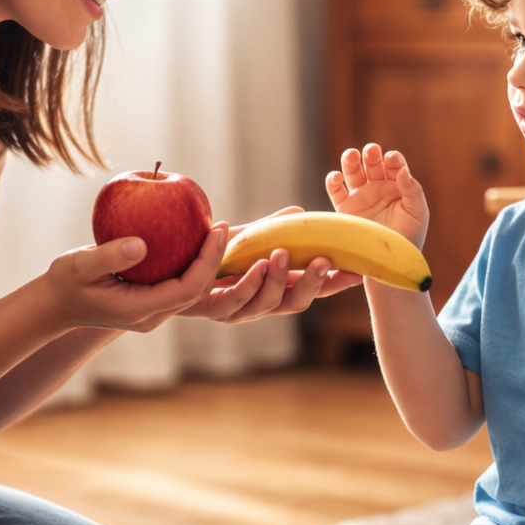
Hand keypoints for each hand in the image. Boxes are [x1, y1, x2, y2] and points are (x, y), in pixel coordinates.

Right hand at [40, 223, 228, 333]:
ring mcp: (152, 312)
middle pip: (196, 291)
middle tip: (221, 225)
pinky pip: (178, 284)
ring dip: (206, 262)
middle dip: (214, 259)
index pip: (187, 288)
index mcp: (139, 309)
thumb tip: (141, 244)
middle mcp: (151, 316)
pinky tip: (192, 236)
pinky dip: (190, 263)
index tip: (216, 230)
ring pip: (191, 290)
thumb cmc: (64, 282)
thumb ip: (108, 256)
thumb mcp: (79, 265)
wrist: (56, 304)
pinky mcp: (150, 303)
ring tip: (213, 230)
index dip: (208, 260)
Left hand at [181, 205, 360, 322]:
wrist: (166, 263)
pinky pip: (234, 301)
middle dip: (313, 283)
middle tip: (326, 260)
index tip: (358, 273)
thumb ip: (273, 229)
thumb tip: (301, 213)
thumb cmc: (208, 250)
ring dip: (278, 279)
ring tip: (283, 253)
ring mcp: (234, 311)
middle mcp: (257, 305)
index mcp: (272, 289)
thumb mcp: (246, 237)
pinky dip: (247, 281)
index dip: (334, 284)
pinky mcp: (209, 309)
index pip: (310, 290)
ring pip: (266, 304)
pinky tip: (255, 262)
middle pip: (295, 303)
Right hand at [325, 143, 427, 248]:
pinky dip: (333, 181)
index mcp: (397, 186)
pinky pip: (335, 191)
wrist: (388, 262)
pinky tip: (336, 177)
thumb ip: (413, 190)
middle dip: (371, 155)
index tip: (392, 159)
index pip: (394, 166)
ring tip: (351, 155)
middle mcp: (377, 188)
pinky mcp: (345, 208)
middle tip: (371, 151)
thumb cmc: (408, 238)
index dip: (393, 159)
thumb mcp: (418, 213)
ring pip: (352, 172)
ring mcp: (360, 197)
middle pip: (371, 164)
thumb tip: (404, 170)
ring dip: (350, 161)